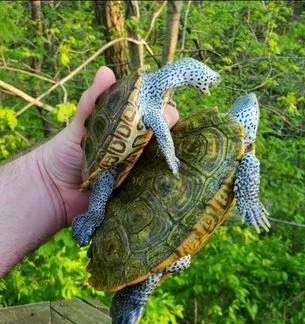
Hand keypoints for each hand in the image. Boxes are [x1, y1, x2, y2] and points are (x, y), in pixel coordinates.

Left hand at [41, 66, 178, 225]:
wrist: (54, 187)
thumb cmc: (66, 151)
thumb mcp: (81, 123)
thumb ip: (93, 100)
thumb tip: (106, 71)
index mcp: (128, 126)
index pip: (156, 113)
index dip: (164, 110)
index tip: (163, 112)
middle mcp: (137, 145)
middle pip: (164, 137)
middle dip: (167, 134)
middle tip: (157, 137)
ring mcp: (138, 167)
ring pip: (162, 160)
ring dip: (165, 158)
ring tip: (163, 157)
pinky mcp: (136, 187)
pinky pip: (152, 183)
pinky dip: (157, 180)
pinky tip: (160, 176)